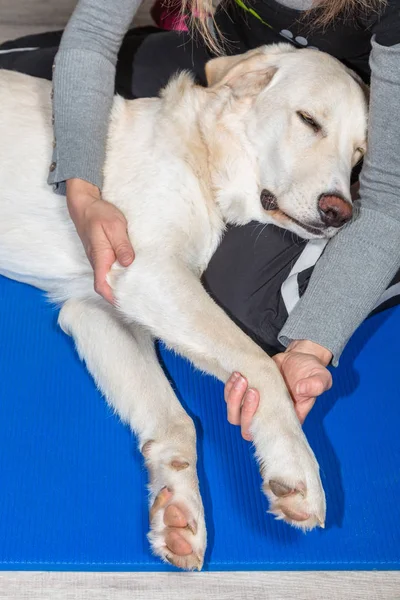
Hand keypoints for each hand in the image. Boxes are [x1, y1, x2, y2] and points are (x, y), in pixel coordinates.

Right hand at [66, 179, 133, 303]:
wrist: (84, 204)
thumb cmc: (98, 213)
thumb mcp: (115, 226)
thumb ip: (122, 245)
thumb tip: (128, 262)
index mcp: (100, 256)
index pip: (101, 285)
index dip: (111, 297)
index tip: (124, 304)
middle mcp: (97, 260)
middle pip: (105, 285)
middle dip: (118, 294)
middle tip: (137, 300)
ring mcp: (98, 257)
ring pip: (108, 276)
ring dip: (119, 284)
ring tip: (137, 289)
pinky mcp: (102, 253)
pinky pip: (109, 268)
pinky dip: (119, 273)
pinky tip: (131, 272)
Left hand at [224, 340, 332, 437]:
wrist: (297, 357)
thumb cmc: (310, 370)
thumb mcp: (319, 376)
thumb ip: (316, 384)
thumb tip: (302, 390)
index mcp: (285, 420)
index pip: (268, 436)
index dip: (259, 428)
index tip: (262, 407)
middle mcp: (267, 418)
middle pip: (246, 429)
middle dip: (245, 411)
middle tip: (252, 389)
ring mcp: (255, 407)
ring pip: (235, 416)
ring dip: (234, 399)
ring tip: (241, 378)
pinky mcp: (246, 394)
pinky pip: (230, 399)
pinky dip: (230, 389)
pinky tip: (237, 374)